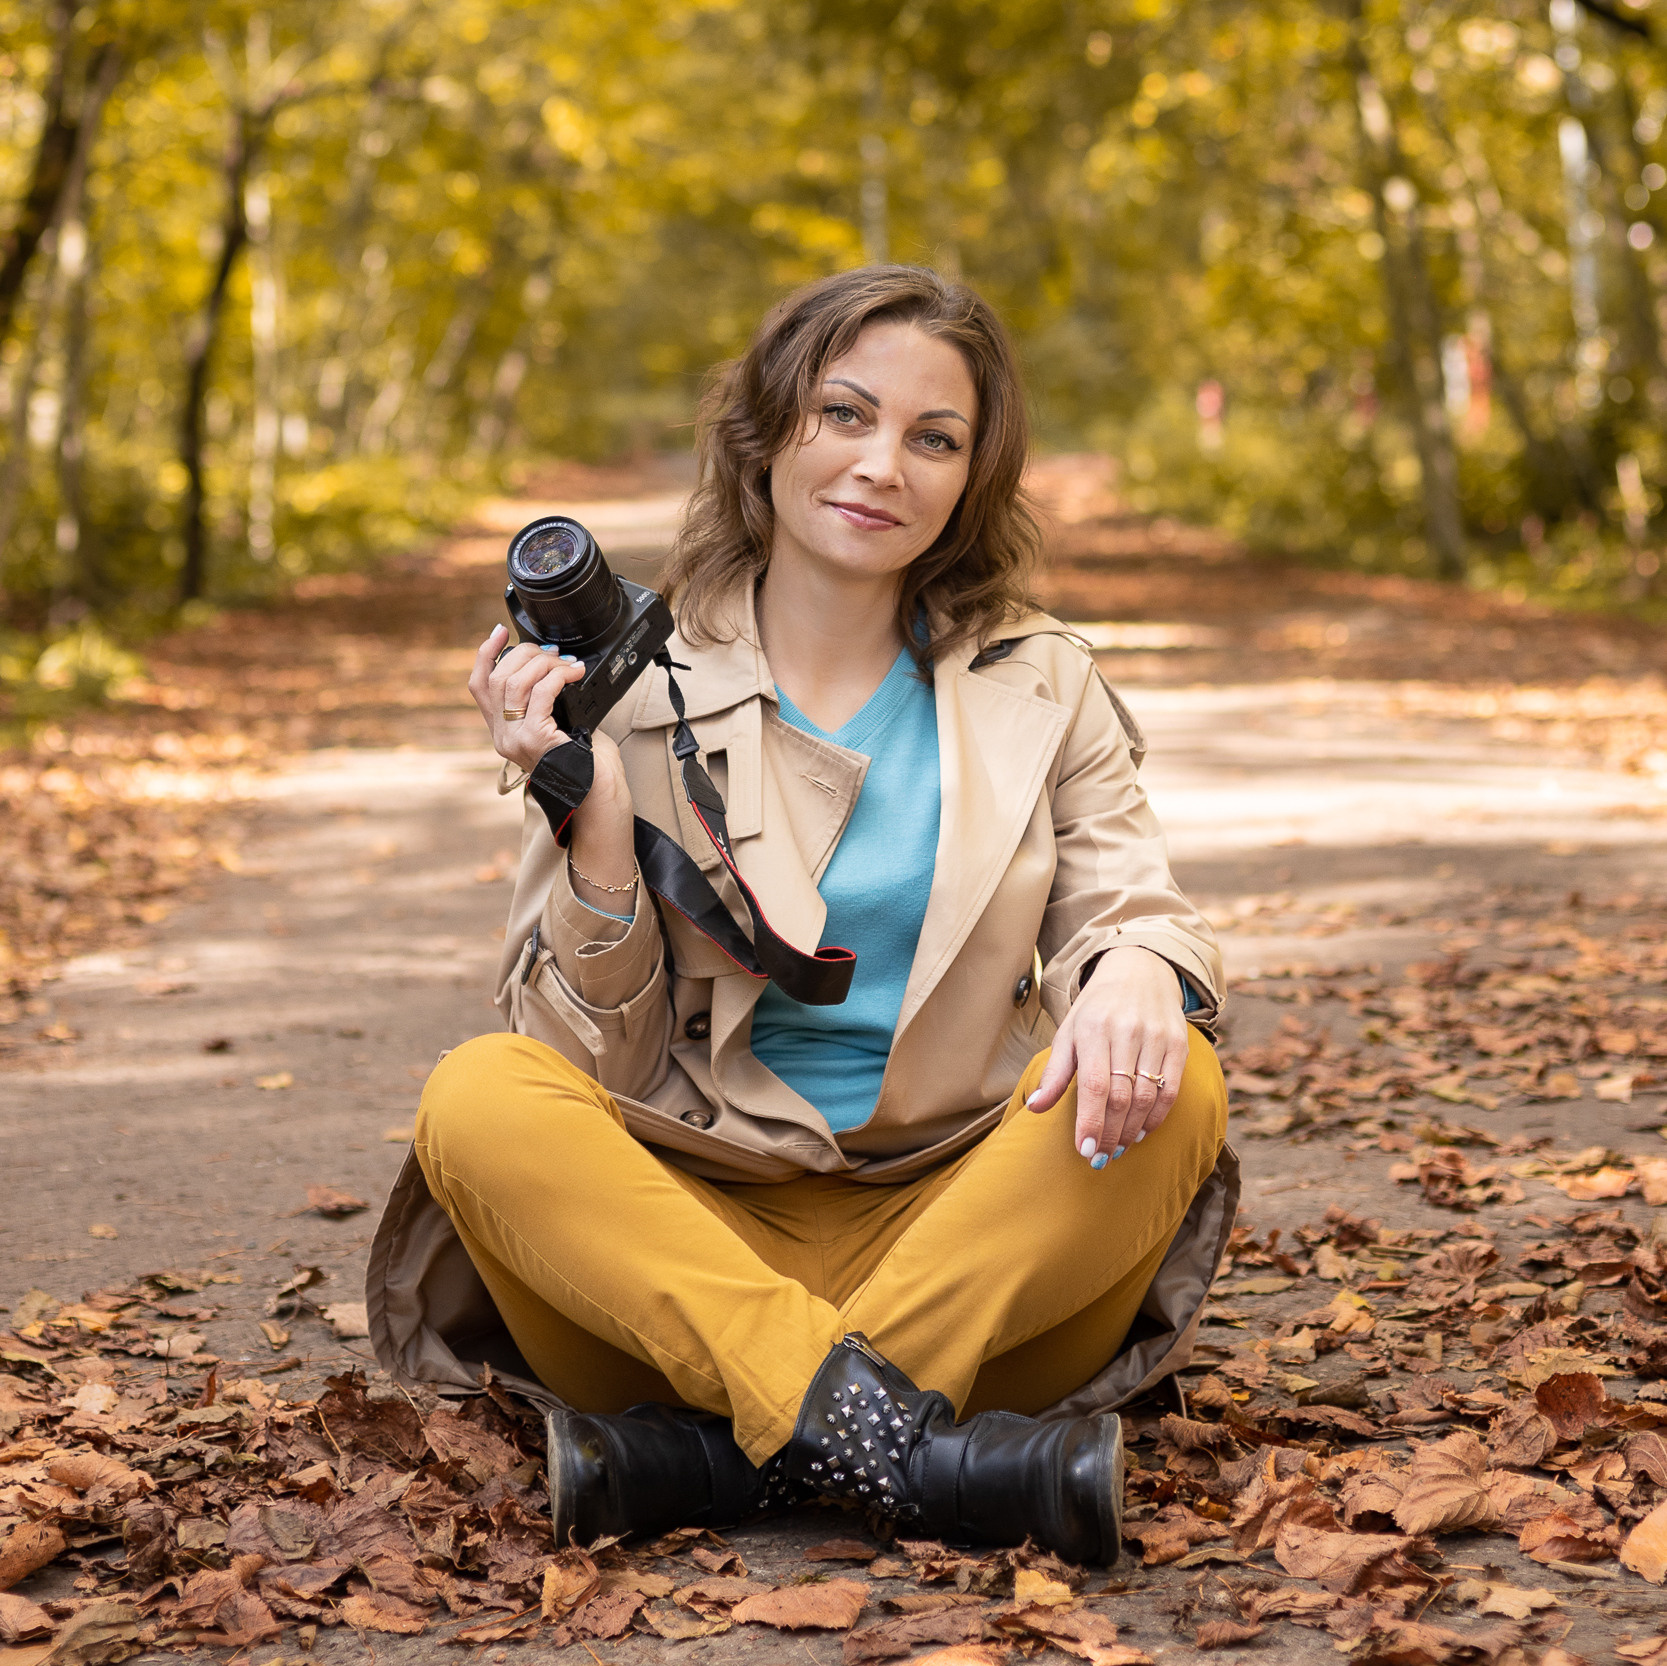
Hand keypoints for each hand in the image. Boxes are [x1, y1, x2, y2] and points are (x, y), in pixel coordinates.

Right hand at [468, 624, 635, 894]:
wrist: (594, 794)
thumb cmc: (581, 761)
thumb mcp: (552, 725)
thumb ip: (539, 701)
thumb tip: (548, 665)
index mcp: (500, 732)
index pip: (478, 685)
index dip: (485, 654)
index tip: (499, 632)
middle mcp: (502, 737)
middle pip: (498, 677)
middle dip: (527, 654)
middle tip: (553, 652)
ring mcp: (515, 739)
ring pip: (515, 682)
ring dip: (545, 663)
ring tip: (566, 663)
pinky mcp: (535, 739)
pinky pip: (541, 694)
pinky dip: (558, 676)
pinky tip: (573, 673)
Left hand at [1026, 946, 1190, 1167]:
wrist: (1138, 971)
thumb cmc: (1096, 1010)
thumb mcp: (1069, 1033)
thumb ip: (1055, 1073)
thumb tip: (1035, 1108)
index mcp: (1094, 1029)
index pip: (1094, 1085)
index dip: (1091, 1122)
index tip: (1085, 1151)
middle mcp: (1127, 1032)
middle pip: (1121, 1096)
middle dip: (1110, 1133)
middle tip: (1100, 1158)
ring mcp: (1156, 1037)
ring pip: (1147, 1096)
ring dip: (1132, 1130)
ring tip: (1119, 1148)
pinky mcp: (1178, 1044)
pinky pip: (1171, 1089)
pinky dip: (1157, 1116)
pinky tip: (1143, 1131)